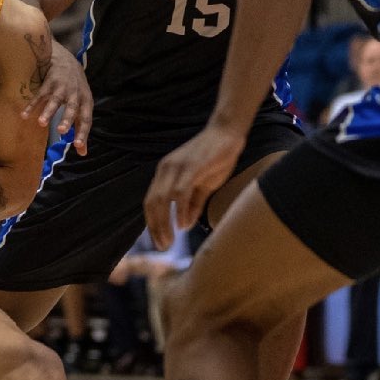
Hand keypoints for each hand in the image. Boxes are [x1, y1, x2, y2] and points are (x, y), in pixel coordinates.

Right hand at [21, 40, 92, 155]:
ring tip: (41, 123)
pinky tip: (24, 115)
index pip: (86, 119)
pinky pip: (39, 95)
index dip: (82, 132)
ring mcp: (62, 87)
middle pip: (72, 108)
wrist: (66, 60)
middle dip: (66, 119)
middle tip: (61, 131)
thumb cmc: (76, 89)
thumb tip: (83, 152)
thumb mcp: (83, 106)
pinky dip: (31, 105)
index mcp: (86, 102)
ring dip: (48, 111)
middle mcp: (75, 94)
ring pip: (55, 100)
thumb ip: (81, 129)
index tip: (78, 146)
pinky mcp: (49, 83)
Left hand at [143, 125, 244, 249]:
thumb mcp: (204, 185)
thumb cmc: (216, 157)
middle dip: (155, 227)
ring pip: (162, 199)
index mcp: (165, 173)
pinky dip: (179, 210)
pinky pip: (180, 192)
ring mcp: (177, 167)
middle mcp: (166, 169)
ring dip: (164, 222)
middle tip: (163, 246)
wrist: (228, 132)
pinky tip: (183, 224)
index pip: (151, 202)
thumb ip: (193, 204)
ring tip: (170, 240)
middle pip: (152, 203)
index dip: (153, 224)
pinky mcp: (191, 166)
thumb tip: (184, 225)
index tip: (160, 241)